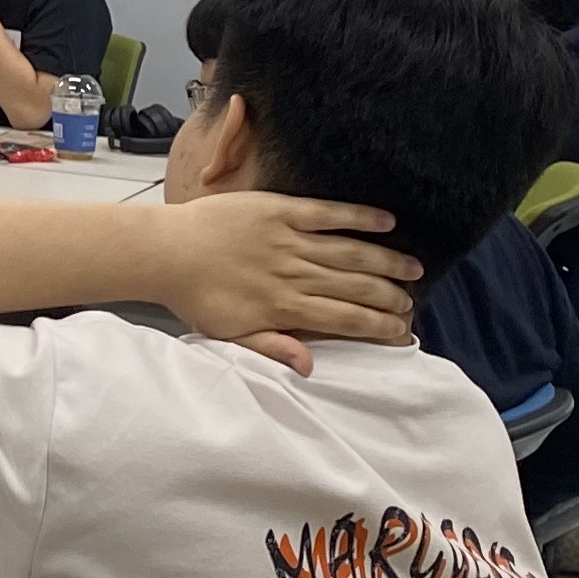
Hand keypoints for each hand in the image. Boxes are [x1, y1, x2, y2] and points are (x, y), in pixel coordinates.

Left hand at [159, 191, 421, 369]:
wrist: (164, 252)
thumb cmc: (193, 296)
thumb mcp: (227, 335)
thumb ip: (270, 348)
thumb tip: (309, 367)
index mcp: (283, 308)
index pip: (343, 319)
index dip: (377, 326)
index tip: (401, 332)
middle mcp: (292, 274)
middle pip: (354, 287)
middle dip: (389, 297)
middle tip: (412, 303)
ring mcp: (288, 240)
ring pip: (349, 252)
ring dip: (385, 260)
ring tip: (414, 269)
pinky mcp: (280, 210)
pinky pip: (327, 213)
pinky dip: (359, 216)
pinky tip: (387, 221)